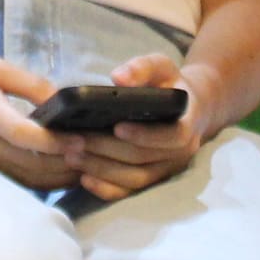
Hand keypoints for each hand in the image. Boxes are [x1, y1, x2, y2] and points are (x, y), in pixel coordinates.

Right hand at [0, 52, 82, 188]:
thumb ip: (29, 82)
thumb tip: (63, 99)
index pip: (24, 136)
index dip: (55, 142)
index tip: (81, 137)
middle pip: (31, 165)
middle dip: (68, 165)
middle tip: (96, 156)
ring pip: (25, 180)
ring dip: (58, 178)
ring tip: (86, 167)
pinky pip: (14, 181)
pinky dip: (41, 182)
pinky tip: (61, 173)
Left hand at [71, 52, 216, 203]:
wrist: (187, 109)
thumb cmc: (169, 85)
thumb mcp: (161, 67)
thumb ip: (142, 68)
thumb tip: (118, 78)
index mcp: (187, 123)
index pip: (171, 136)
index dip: (145, 134)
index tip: (117, 126)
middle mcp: (180, 153)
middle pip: (143, 158)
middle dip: (107, 150)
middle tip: (75, 140)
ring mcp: (166, 170)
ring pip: (135, 178)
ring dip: (102, 169)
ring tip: (72, 156)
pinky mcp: (152, 180)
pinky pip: (130, 191)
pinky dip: (107, 189)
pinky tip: (84, 179)